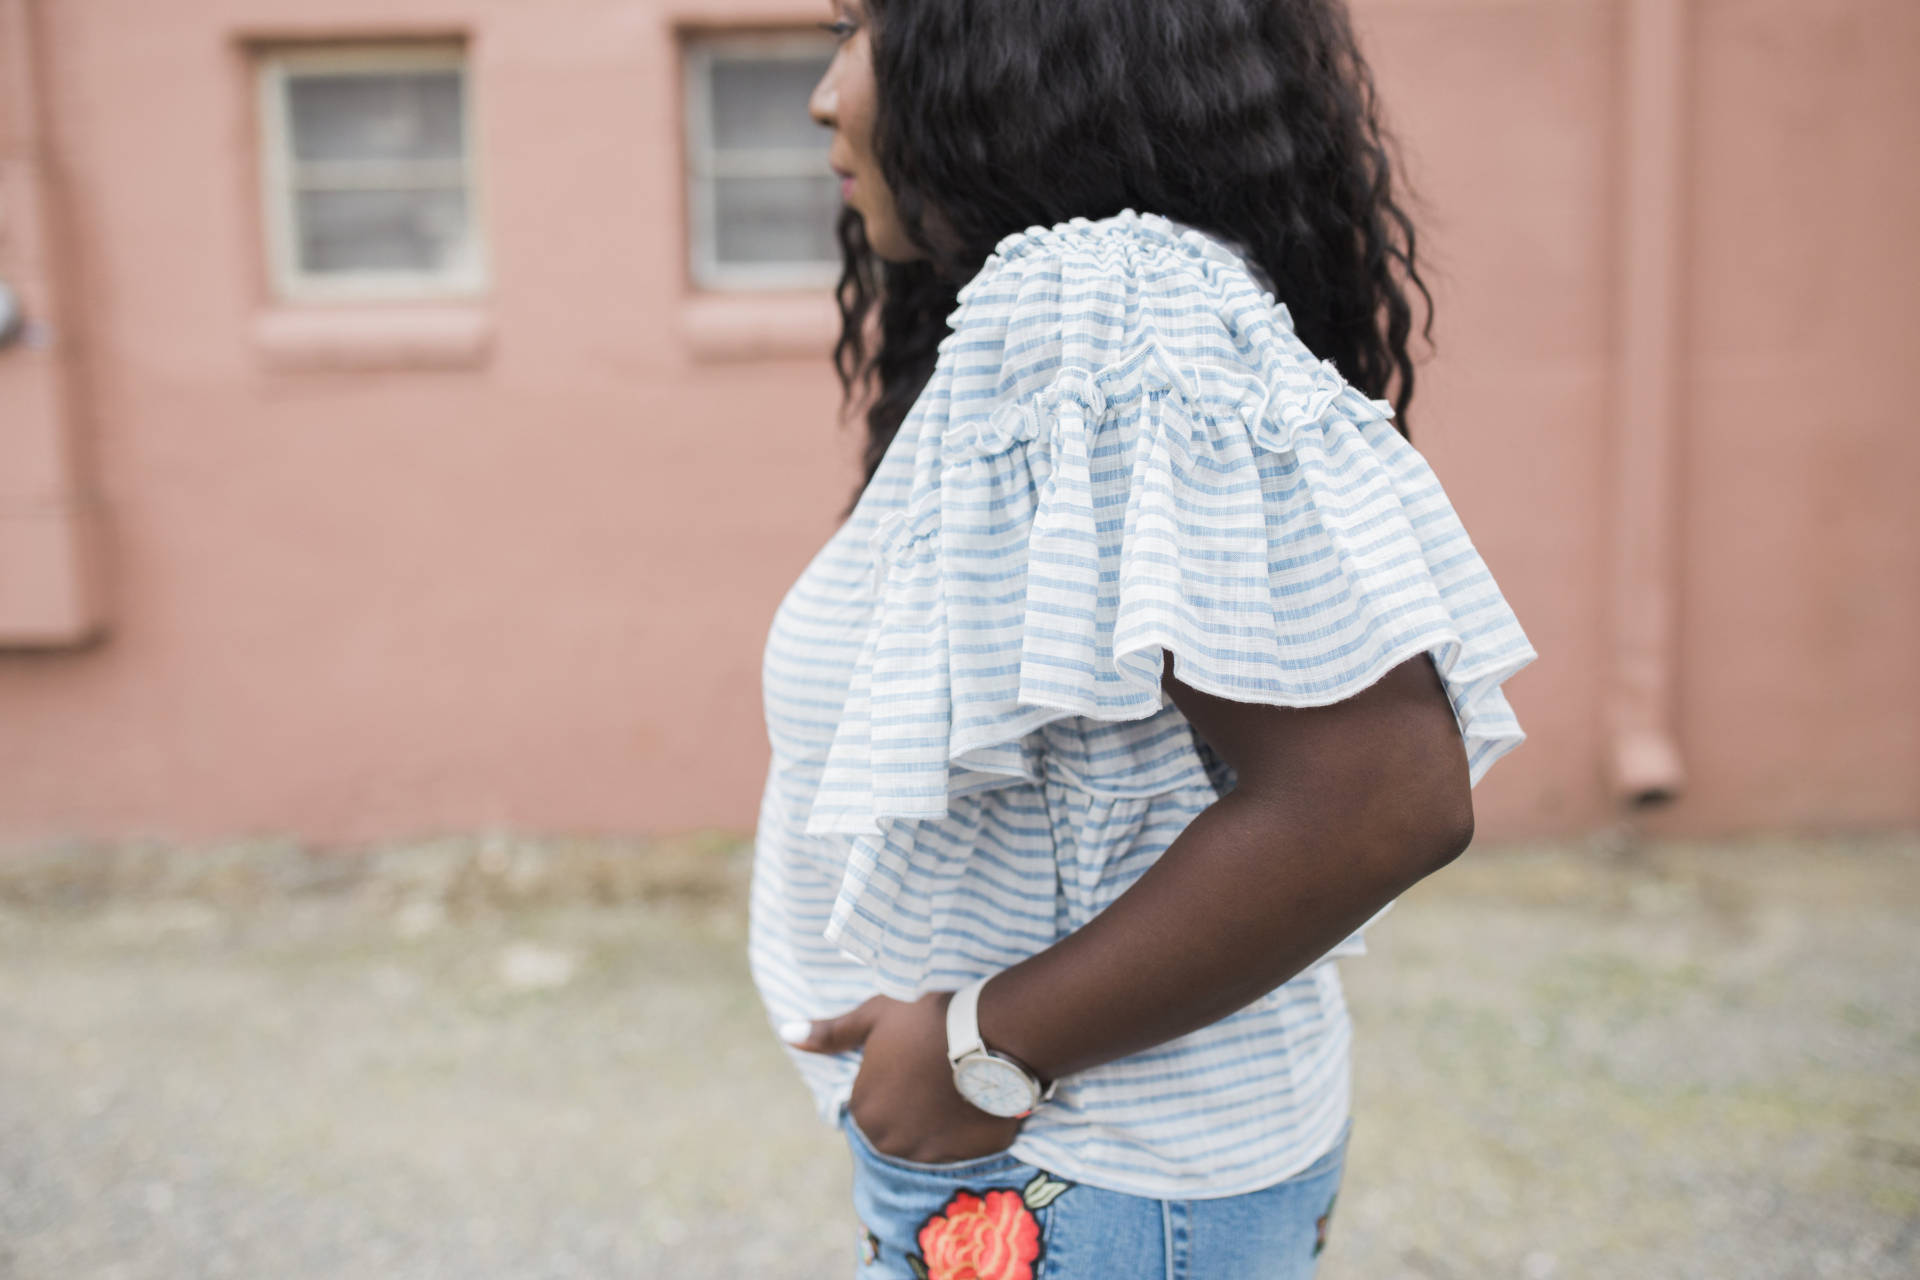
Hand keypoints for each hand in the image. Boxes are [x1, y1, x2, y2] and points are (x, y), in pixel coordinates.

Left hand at [783, 992, 1026, 1163]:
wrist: (987, 1031)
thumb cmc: (924, 1018)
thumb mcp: (874, 1017)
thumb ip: (830, 1034)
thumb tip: (787, 1033)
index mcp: (862, 1111)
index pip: (871, 1106)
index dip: (893, 1082)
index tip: (911, 1063)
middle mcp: (888, 1142)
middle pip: (896, 1129)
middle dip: (911, 1109)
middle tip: (934, 1077)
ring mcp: (927, 1155)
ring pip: (926, 1143)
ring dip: (936, 1124)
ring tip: (955, 1088)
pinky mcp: (964, 1159)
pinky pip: (958, 1151)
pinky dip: (963, 1134)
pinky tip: (974, 1102)